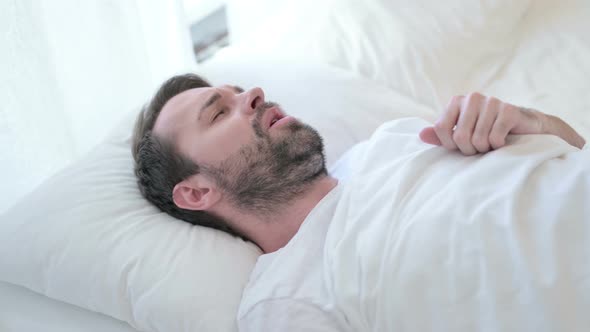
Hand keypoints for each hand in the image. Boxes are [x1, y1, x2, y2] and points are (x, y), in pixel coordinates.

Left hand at [419, 92, 585, 154]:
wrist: (523, 128)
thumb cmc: (486, 132)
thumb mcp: (460, 133)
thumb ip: (440, 134)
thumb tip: (421, 135)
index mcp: (457, 101)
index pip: (440, 128)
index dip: (449, 144)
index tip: (460, 145)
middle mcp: (473, 97)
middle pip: (459, 136)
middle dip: (469, 149)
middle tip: (479, 147)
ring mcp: (492, 101)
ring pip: (478, 140)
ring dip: (485, 149)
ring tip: (490, 143)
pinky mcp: (509, 110)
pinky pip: (494, 138)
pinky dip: (497, 146)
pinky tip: (502, 139)